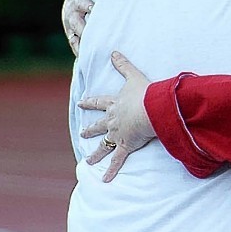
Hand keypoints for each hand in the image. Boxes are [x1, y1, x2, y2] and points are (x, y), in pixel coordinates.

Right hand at [63, 0, 98, 55]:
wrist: (74, 1)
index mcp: (76, 1)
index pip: (80, 2)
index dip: (86, 5)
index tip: (93, 7)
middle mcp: (71, 16)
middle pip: (76, 23)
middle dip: (83, 29)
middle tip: (92, 35)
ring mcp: (71, 28)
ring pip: (74, 38)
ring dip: (81, 45)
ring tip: (90, 53)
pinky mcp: (73, 37)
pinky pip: (75, 47)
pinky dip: (80, 53)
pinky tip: (88, 61)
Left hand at [79, 51, 154, 180]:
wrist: (150, 110)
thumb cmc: (145, 94)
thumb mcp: (134, 77)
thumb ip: (123, 65)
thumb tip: (113, 51)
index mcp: (115, 104)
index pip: (99, 103)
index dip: (90, 102)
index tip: (80, 102)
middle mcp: (113, 120)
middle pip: (98, 126)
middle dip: (90, 130)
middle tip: (82, 133)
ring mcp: (117, 134)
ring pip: (103, 146)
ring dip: (95, 153)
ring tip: (87, 160)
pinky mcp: (125, 146)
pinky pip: (117, 161)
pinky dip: (111, 171)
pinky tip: (104, 180)